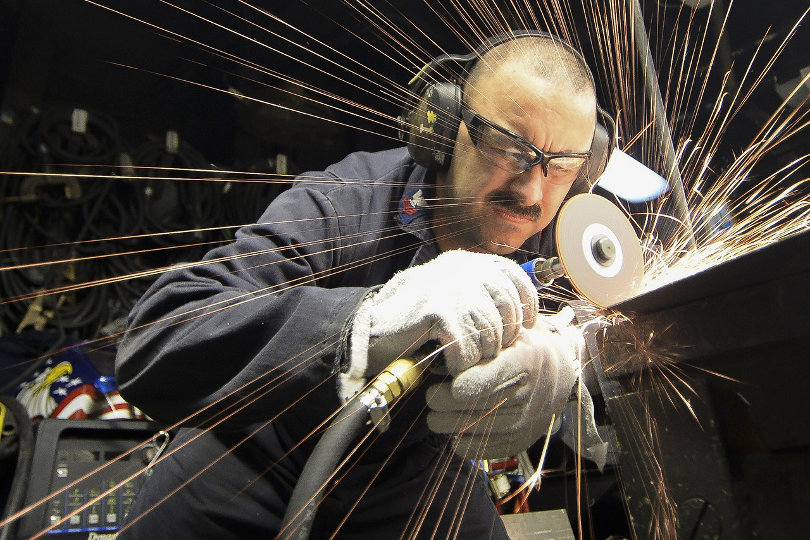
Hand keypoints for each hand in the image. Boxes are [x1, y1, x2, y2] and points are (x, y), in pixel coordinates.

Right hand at [347, 250, 537, 380]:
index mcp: (467, 262)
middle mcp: (461, 269)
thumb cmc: (415, 321)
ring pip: (490, 333)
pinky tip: (449, 365)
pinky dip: (460, 364)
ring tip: (461, 360)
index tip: (524, 328)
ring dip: (478, 355)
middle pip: (507, 310)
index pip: (515, 278)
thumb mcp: (454, 297)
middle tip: (482, 353)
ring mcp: (449, 289)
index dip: (525, 306)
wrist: (370, 331)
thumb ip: (484, 296)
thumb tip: (526, 313)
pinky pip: (468, 348)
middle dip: (501, 339)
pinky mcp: (438, 311)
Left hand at [425, 307, 582, 458]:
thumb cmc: (523, 345)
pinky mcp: (517, 443)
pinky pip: (478, 449)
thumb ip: (483, 333)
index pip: (488, 379)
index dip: (462, 383)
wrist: (559, 374)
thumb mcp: (510, 328)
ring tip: (435, 411)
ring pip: (470, 428)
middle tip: (431, 394)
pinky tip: (455, 426)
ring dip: (444, 422)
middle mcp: (528, 395)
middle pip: (472, 406)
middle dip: (442, 401)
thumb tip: (447, 342)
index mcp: (526, 360)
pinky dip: (459, 440)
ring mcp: (524, 423)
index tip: (450, 380)